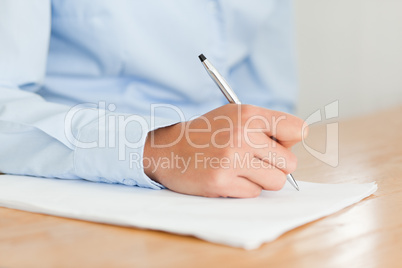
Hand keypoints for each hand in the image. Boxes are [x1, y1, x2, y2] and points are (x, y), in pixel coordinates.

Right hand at [143, 104, 306, 197]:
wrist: (168, 149)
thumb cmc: (206, 133)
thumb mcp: (234, 116)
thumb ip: (266, 126)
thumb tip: (295, 144)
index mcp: (248, 114)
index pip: (297, 129)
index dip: (290, 140)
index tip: (278, 144)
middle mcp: (242, 134)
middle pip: (290, 162)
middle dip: (276, 165)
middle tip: (256, 161)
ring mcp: (231, 159)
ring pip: (276, 182)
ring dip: (262, 180)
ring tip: (242, 170)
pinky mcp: (222, 182)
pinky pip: (254, 193)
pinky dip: (244, 189)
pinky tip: (228, 177)